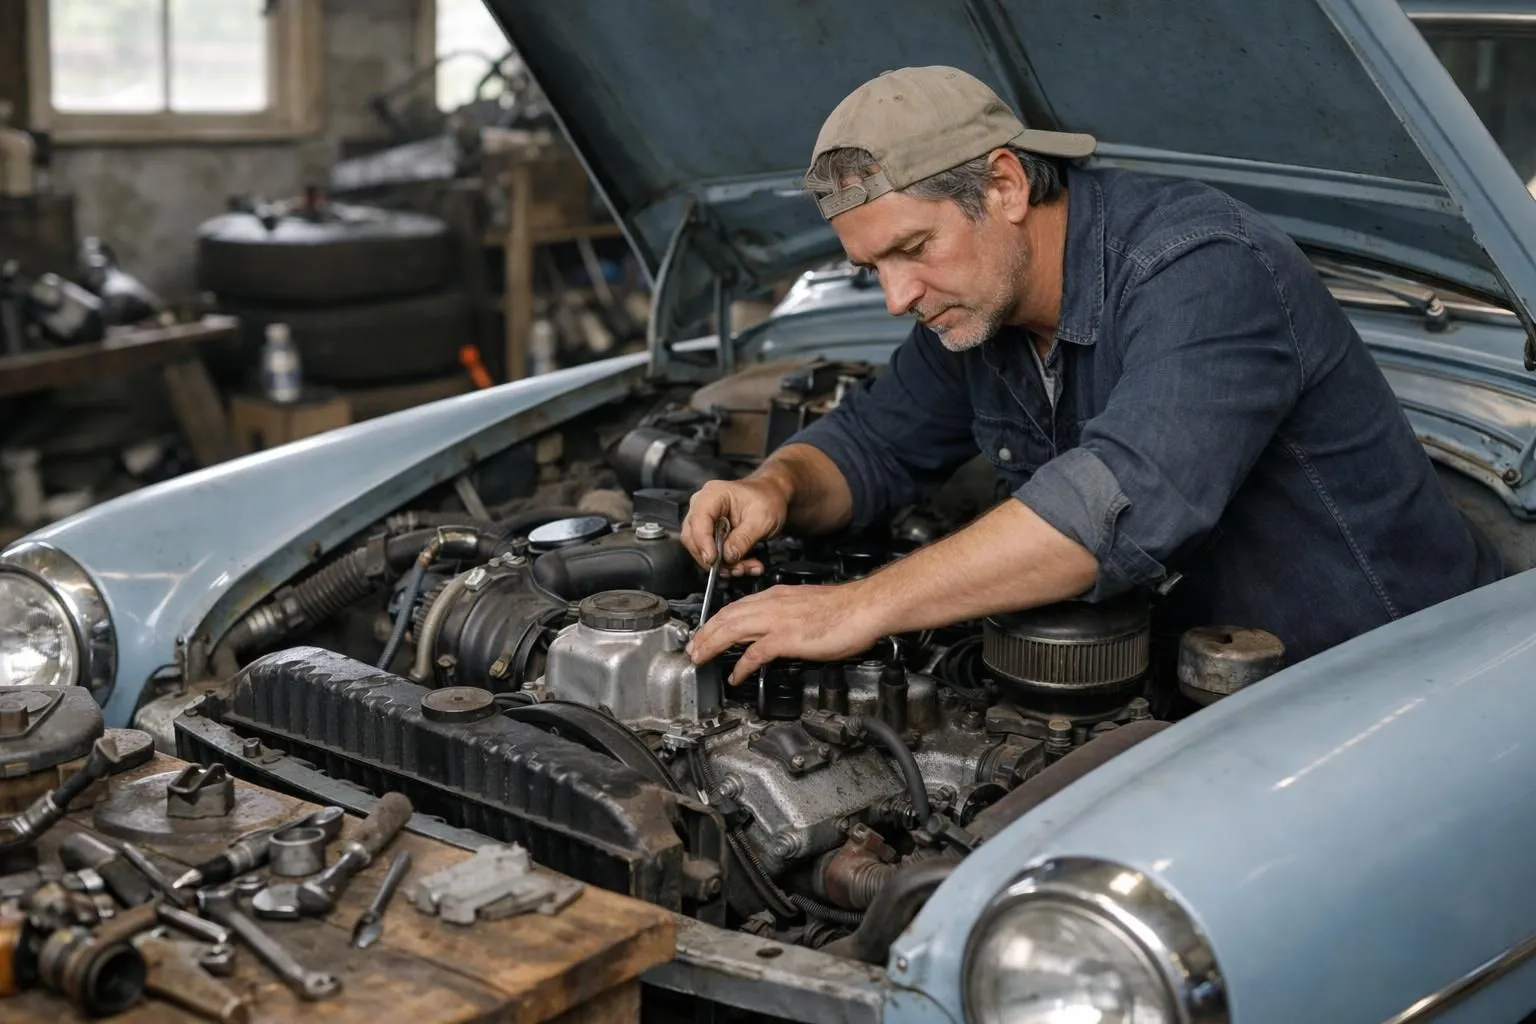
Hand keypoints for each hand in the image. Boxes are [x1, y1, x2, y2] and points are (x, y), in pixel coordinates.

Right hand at [681, 477, 790, 576]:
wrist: (773, 497)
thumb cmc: (768, 499)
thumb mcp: (762, 519)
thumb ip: (744, 538)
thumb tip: (728, 556)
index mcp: (713, 494)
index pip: (698, 520)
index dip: (704, 543)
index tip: (714, 560)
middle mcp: (702, 506)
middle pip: (693, 538)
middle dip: (714, 558)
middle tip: (737, 568)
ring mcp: (704, 520)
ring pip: (700, 549)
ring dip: (723, 564)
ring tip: (746, 567)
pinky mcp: (709, 533)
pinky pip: (710, 553)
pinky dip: (727, 563)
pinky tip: (744, 565)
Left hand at [686, 582, 885, 683]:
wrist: (865, 606)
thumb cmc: (844, 609)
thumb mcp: (806, 607)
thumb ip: (786, 616)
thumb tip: (775, 632)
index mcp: (776, 596)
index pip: (735, 607)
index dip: (715, 622)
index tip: (704, 634)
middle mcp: (772, 604)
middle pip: (726, 617)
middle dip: (704, 634)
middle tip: (691, 649)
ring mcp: (778, 620)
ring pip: (732, 629)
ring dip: (712, 645)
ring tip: (700, 659)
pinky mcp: (787, 637)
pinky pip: (754, 653)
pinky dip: (740, 664)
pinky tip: (734, 675)